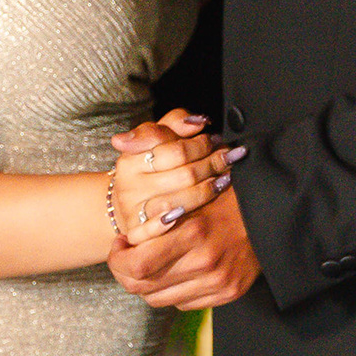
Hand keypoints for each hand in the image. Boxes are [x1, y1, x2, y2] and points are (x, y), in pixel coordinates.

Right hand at [108, 108, 231, 243]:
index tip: (216, 142)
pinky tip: (193, 212)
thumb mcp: (156, 139)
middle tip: (229, 159)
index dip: (201, 145)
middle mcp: (129, 184)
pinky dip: (176, 220)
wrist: (125, 205)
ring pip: (178, 202)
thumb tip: (198, 122)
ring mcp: (133, 210)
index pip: (175, 150)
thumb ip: (175, 123)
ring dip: (207, 192)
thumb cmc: (147, 168)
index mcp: (130, 158)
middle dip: (211, 165)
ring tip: (224, 181)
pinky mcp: (138, 233)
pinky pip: (159, 230)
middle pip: (183, 175)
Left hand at [110, 179, 260, 310]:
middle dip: (126, 273)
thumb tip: (127, 240)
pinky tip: (176, 270)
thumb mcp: (190, 194)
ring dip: (148, 284)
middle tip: (128, 256)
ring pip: (159, 300)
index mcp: (194, 233)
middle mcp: (206, 263)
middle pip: (143, 288)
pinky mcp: (229, 292)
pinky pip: (184, 304)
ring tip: (151, 262)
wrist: (272, 209)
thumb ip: (158, 216)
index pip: (137, 266)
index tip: (121, 243)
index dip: (119, 259)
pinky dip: (172, 290)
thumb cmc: (227, 194)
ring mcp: (219, 282)